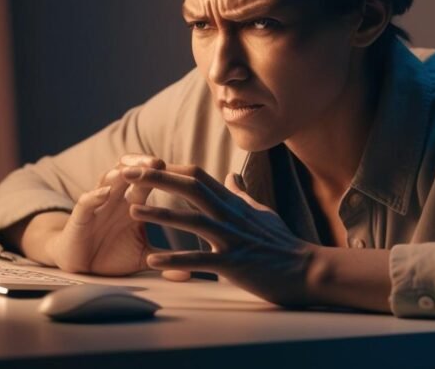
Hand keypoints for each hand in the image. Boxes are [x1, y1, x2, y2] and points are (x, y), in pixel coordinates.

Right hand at [51, 154, 192, 280]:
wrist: (80, 266)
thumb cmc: (112, 256)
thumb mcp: (142, 257)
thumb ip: (165, 259)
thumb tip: (190, 273)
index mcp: (133, 202)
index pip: (148, 180)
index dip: (162, 174)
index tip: (178, 173)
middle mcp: (115, 198)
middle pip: (129, 172)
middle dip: (142, 165)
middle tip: (158, 162)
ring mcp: (97, 204)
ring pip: (107, 180)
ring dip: (119, 174)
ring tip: (132, 170)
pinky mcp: (79, 216)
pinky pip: (86, 201)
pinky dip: (95, 195)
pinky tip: (105, 193)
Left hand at [122, 164, 317, 306]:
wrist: (306, 270)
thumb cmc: (282, 243)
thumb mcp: (261, 212)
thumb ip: (241, 194)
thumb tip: (230, 176)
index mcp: (232, 203)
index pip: (196, 176)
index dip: (168, 168)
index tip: (143, 165)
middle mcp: (230, 215)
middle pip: (190, 187)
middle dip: (157, 179)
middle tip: (127, 174)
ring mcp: (232, 238)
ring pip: (192, 220)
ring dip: (160, 215)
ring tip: (132, 210)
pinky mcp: (234, 263)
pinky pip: (201, 260)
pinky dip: (175, 260)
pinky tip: (152, 260)